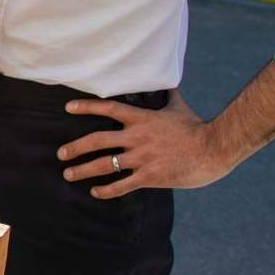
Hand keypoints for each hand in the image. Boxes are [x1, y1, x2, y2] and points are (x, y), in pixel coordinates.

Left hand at [57, 91, 237, 198]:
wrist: (214, 148)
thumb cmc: (197, 127)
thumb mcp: (179, 107)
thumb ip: (168, 96)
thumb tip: (168, 81)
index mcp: (142, 119)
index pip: (108, 109)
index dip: (86, 107)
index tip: (68, 107)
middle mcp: (137, 137)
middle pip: (97, 140)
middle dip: (75, 148)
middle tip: (61, 154)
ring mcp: (141, 158)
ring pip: (104, 165)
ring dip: (83, 170)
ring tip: (68, 174)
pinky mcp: (149, 176)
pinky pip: (121, 185)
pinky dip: (105, 190)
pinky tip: (95, 192)